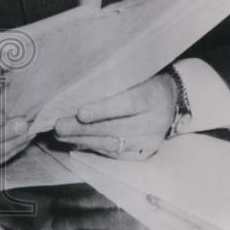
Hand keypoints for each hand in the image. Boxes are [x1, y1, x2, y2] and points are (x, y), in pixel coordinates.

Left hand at [52, 72, 176, 159]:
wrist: (171, 99)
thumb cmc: (143, 81)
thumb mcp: (133, 75)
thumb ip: (111, 82)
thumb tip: (76, 92)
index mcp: (152, 97)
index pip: (127, 104)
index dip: (103, 110)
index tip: (80, 113)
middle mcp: (154, 121)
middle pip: (115, 128)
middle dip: (83, 129)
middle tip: (59, 126)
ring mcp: (150, 140)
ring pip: (113, 144)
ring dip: (83, 140)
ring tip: (60, 135)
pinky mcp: (144, 152)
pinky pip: (115, 154)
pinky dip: (94, 148)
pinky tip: (76, 143)